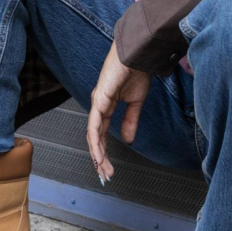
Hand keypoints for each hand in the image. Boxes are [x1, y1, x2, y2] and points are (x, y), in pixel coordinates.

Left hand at [86, 41, 152, 183]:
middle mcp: (98, 106)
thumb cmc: (136, 71)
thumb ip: (130, 121)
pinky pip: (95, 125)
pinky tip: (99, 153)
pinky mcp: (99, 100)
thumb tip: (128, 140)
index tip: (109, 167)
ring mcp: (97, 103)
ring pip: (93, 135)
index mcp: (106, 106)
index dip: (105, 151)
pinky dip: (96, 141)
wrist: (138, 55)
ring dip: (98, 154)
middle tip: (105, 175)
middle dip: (100, 158)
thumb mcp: (135, 102)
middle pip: (95, 138)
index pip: (102, 134)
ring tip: (103, 169)